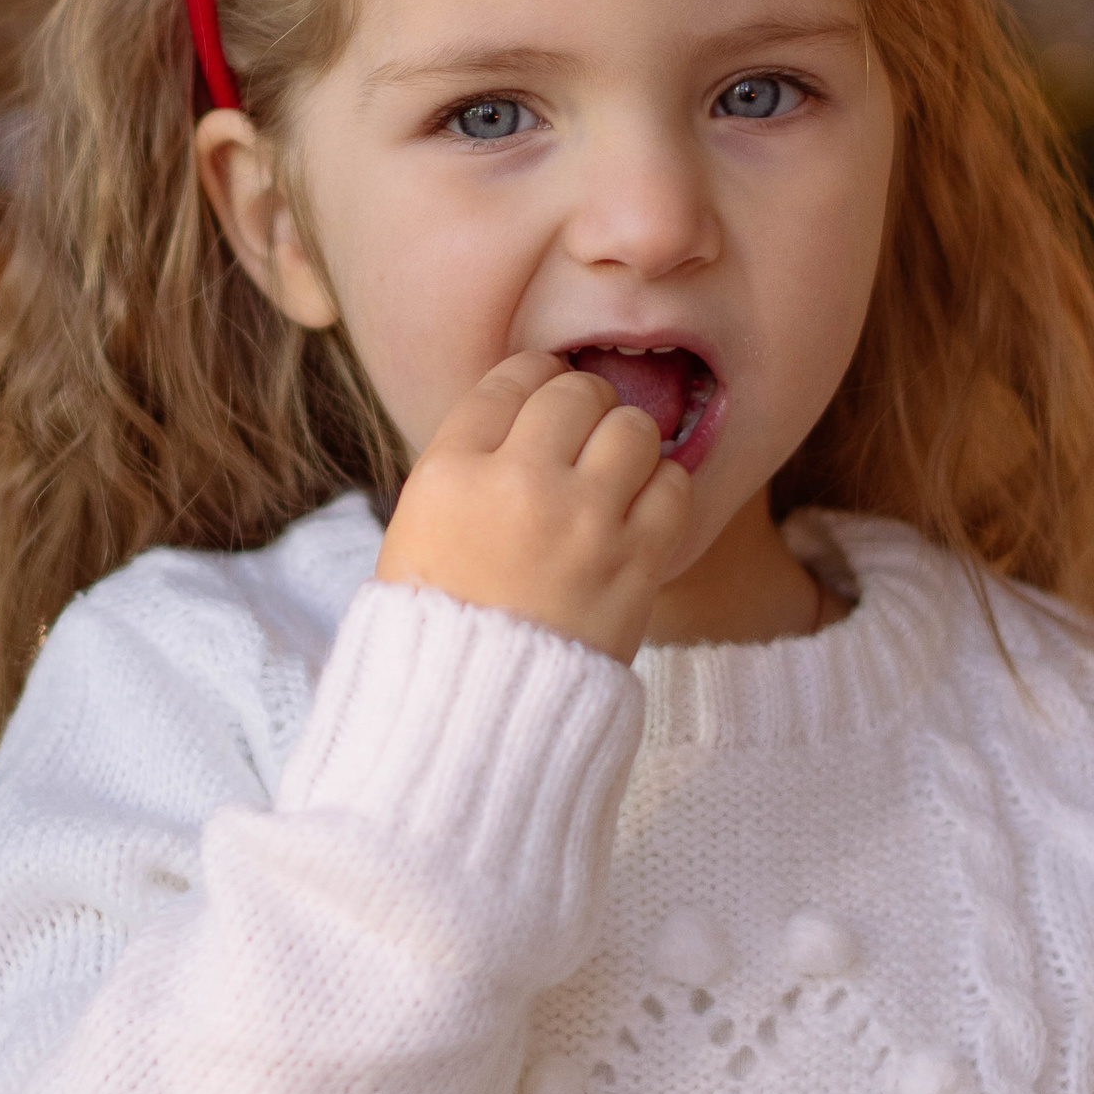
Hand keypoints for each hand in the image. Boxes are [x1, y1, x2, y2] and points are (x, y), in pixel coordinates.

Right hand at [375, 351, 691, 659]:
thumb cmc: (441, 624)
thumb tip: (525, 413)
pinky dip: (663, 488)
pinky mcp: (635, 561)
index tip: (544, 392)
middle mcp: (517, 484)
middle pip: (574, 392)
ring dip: (628, 442)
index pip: (508, 380)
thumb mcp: (419, 529)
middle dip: (584, 405)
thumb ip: (468, 464)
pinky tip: (641, 508)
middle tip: (584, 433)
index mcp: (449, 474)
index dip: (534, 378)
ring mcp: (582, 521)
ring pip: (632, 427)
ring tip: (616, 470)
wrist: (477, 715)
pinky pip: (674, 484)